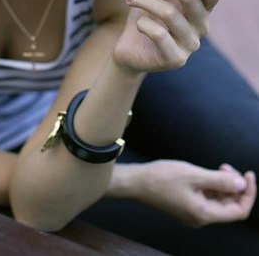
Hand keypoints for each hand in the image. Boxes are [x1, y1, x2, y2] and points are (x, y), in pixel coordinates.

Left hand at [114, 0, 221, 72]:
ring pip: (170, 13)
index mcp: (202, 9)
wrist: (130, 50)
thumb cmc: (146, 17)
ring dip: (145, 0)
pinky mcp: (175, 59)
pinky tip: (137, 23)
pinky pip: (159, 34)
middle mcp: (201, 27)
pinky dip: (143, 22)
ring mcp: (190, 45)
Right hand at [135, 160, 256, 226]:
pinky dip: (211, 186)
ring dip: (222, 184)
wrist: (136, 181)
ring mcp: (192, 213)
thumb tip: (241, 184)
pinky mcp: (186, 205)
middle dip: (233, 186)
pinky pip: (207, 198)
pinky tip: (205, 174)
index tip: (248, 174)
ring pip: (218, 201)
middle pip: (229, 206)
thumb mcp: (194, 174)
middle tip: (226, 166)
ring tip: (216, 167)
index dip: (247, 193)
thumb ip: (220, 180)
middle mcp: (200, 218)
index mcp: (204, 214)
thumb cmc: (161, 178)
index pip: (238, 210)